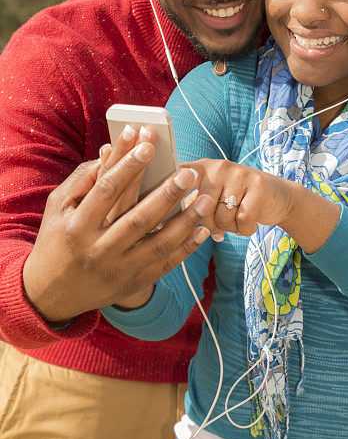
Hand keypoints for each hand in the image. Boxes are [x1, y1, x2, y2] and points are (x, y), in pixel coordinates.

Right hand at [22, 144, 215, 323]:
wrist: (51, 294)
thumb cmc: (56, 240)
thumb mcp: (58, 208)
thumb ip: (82, 180)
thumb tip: (111, 151)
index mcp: (77, 227)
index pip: (107, 191)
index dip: (128, 165)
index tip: (148, 144)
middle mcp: (97, 250)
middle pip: (139, 218)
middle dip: (167, 194)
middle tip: (189, 172)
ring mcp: (117, 270)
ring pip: (157, 244)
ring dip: (185, 221)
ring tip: (204, 198)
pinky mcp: (131, 284)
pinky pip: (164, 266)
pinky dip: (185, 249)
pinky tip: (202, 230)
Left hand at [176, 159, 295, 237]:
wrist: (278, 198)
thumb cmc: (237, 201)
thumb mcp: (214, 197)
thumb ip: (192, 203)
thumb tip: (167, 224)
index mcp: (202, 168)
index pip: (179, 177)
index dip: (169, 191)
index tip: (157, 205)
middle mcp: (219, 167)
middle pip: (201, 208)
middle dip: (210, 224)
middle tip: (222, 224)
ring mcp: (239, 174)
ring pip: (222, 217)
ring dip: (230, 228)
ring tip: (237, 219)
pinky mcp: (257, 186)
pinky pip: (242, 220)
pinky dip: (245, 229)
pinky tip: (250, 222)